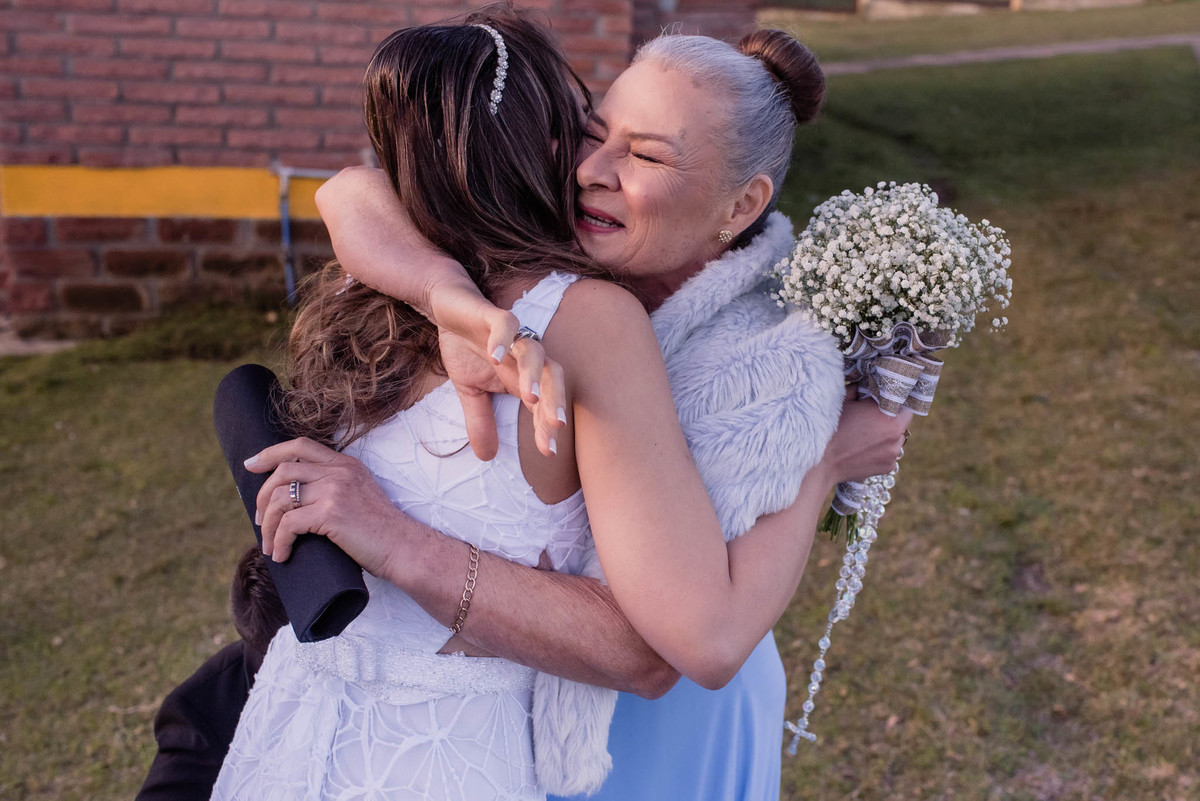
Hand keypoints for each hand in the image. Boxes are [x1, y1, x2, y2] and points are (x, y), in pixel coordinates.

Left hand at [243, 437, 407, 573]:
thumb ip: (332, 486)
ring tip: (270, 545)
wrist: (403, 548)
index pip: (300, 446)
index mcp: (345, 464)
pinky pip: (289, 525)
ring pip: (281, 499)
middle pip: (283, 471)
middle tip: (260, 521)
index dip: (270, 453)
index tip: (250, 465)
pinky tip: (282, 555)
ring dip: (269, 527)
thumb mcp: (356, 496)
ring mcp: (335, 490)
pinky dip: (280, 542)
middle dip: (262, 497)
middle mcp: (339, 471)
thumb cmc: (378, 531)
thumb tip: (292, 496)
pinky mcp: (331, 513)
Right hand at [427, 279, 567, 460]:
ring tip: (529, 398)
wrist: (449, 307)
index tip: (548, 451)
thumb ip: (480, 421)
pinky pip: (506, 324)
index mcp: (522, 377)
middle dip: (555, 401)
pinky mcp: (494, 315)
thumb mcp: (470, 391)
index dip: (545, 427)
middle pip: (552, 376)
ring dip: (533, 374)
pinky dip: (503, 339)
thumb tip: (485, 457)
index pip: (542, 404)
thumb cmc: (467, 347)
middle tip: (555, 426)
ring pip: (535, 351)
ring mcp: (513, 335)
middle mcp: (524, 357)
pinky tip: (495, 356)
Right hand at [824, 387, 912, 483]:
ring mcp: (893, 453)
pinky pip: (890, 456)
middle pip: (902, 423)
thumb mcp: (844, 402)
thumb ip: (858, 390)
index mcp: (888, 414)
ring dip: (888, 438)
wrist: (823, 461)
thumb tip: (862, 385)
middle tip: (874, 421)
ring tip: (867, 439)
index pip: (905, 405)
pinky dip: (881, 453)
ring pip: (897, 441)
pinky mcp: (888, 467)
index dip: (895, 404)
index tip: (886, 405)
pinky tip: (864, 452)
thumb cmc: (831, 428)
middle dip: (892, 421)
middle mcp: (896, 434)